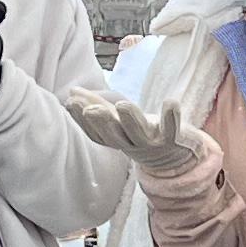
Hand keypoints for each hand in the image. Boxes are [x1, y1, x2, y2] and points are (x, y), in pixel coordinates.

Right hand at [63, 86, 210, 178]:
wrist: (174, 155)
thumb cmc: (140, 131)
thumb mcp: (116, 119)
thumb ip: (95, 104)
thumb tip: (71, 91)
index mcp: (114, 137)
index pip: (95, 132)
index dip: (82, 120)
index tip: (71, 103)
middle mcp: (130, 143)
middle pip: (113, 135)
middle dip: (102, 123)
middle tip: (92, 110)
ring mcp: (150, 143)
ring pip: (138, 134)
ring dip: (131, 120)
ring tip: (123, 104)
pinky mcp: (171, 139)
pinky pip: (171, 130)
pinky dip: (171, 117)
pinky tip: (170, 102)